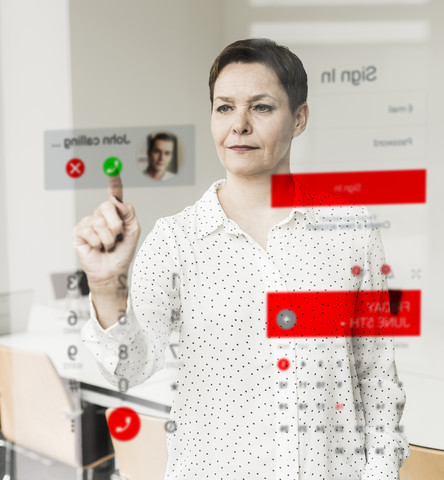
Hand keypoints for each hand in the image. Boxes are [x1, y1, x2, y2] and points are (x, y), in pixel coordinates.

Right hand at [72, 175, 140, 290]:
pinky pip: (90, 232)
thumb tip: (116, 200)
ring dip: (108, 239)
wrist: (113, 270)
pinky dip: (97, 243)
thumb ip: (128, 213)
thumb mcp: (133, 231)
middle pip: (108, 206)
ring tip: (107, 245)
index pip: (114, 194)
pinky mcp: (79, 232)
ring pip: (100, 223)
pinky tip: (97, 248)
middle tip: (116, 237)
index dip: (114, 180)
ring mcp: (89, 222)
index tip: (113, 167)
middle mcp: (101, 214)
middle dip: (116, 226)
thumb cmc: (123, 251)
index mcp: (115, 212)